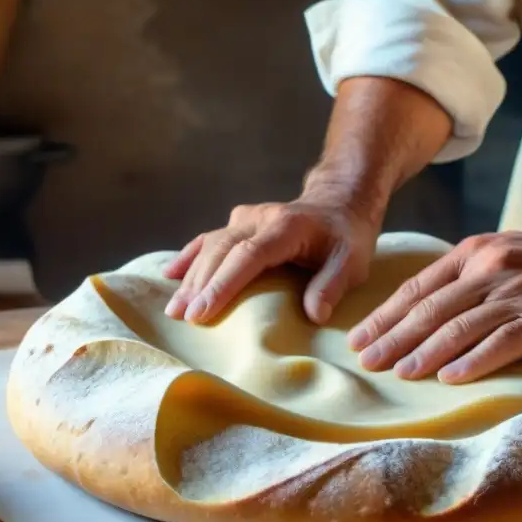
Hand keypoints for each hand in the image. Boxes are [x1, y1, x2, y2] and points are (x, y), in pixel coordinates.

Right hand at [163, 193, 380, 324]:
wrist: (339, 204)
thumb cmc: (347, 238)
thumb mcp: (352, 261)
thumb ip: (333, 285)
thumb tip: (315, 314)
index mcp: (286, 227)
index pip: (248, 255)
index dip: (224, 284)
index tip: (204, 312)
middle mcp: (259, 218)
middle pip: (221, 250)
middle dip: (200, 285)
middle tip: (182, 317)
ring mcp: (245, 218)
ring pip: (210, 246)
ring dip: (190, 277)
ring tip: (174, 309)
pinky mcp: (238, 224)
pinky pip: (208, 240)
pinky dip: (189, 257)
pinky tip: (169, 275)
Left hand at [347, 231, 521, 383]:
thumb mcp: (502, 260)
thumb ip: (464, 279)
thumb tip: (416, 314)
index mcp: (475, 252)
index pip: (419, 287)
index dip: (386, 315)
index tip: (359, 339)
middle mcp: (492, 266)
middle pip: (432, 307)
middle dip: (394, 337)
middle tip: (367, 362)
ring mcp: (520, 291)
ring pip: (462, 325)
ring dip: (426, 352)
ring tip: (400, 373)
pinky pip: (503, 341)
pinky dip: (474, 360)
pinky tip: (450, 377)